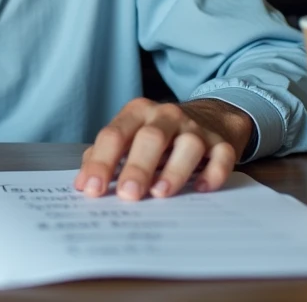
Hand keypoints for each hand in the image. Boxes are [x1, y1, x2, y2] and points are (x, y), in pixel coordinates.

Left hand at [74, 98, 252, 201]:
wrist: (210, 116)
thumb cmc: (160, 134)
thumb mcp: (130, 135)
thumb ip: (106, 155)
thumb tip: (84, 184)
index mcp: (137, 113)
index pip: (114, 135)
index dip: (101, 163)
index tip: (92, 189)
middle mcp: (166, 116)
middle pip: (150, 138)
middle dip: (137, 167)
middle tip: (127, 194)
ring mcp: (196, 128)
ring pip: (188, 145)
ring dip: (174, 171)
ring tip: (160, 194)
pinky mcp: (222, 143)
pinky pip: (222, 157)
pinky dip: (213, 173)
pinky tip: (201, 189)